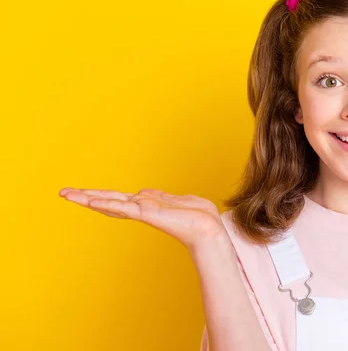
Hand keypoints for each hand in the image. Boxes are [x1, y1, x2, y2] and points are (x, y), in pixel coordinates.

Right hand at [58, 187, 224, 250]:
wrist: (210, 229)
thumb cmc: (199, 216)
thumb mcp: (178, 199)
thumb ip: (160, 196)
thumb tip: (144, 192)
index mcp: (148, 204)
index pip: (119, 199)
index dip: (100, 196)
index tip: (82, 194)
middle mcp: (142, 208)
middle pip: (109, 200)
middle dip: (86, 197)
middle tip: (63, 193)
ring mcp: (144, 211)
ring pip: (112, 202)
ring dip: (89, 198)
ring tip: (68, 195)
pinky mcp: (150, 214)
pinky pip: (125, 207)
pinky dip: (109, 204)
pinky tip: (93, 202)